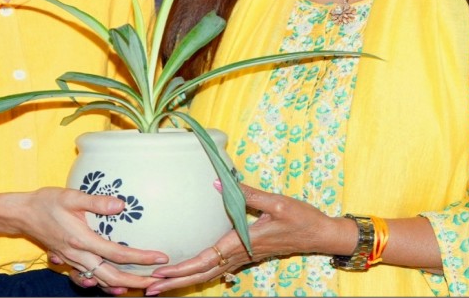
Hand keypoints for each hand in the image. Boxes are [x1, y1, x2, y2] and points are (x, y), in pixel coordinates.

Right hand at [14, 187, 167, 292]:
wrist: (22, 214)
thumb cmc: (46, 202)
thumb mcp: (71, 196)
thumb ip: (96, 202)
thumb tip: (121, 205)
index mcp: (82, 240)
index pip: (118, 254)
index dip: (141, 258)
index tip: (160, 258)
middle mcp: (79, 255)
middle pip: (112, 277)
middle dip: (137, 281)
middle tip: (158, 280)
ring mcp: (73, 261)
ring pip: (101, 281)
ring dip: (123, 285)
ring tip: (143, 285)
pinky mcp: (69, 261)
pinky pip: (89, 279)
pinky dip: (104, 285)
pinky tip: (116, 286)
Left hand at [144, 183, 337, 295]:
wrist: (321, 234)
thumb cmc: (301, 217)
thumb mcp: (277, 202)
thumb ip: (248, 193)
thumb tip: (217, 181)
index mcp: (243, 242)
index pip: (206, 259)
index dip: (182, 268)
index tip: (161, 273)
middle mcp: (240, 253)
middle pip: (202, 273)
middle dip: (174, 282)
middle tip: (147, 288)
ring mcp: (244, 256)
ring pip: (209, 273)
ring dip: (184, 280)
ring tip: (159, 286)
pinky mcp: (247, 254)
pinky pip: (218, 268)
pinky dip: (199, 273)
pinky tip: (188, 275)